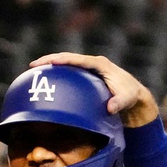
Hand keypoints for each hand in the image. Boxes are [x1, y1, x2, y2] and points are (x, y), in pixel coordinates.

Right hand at [24, 52, 158, 126]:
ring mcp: (88, 69)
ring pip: (65, 64)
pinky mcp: (86, 76)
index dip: (64, 60)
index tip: (50, 62)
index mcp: (99, 64)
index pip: (78, 60)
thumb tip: (110, 108)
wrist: (133, 96)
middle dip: (50, 60)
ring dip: (50, 66)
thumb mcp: (126, 99)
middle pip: (67, 58)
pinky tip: (46, 84)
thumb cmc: (130, 96)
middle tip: (33, 66)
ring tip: (33, 72)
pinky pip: (68, 74)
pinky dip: (57, 76)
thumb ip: (119, 102)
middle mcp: (92, 63)